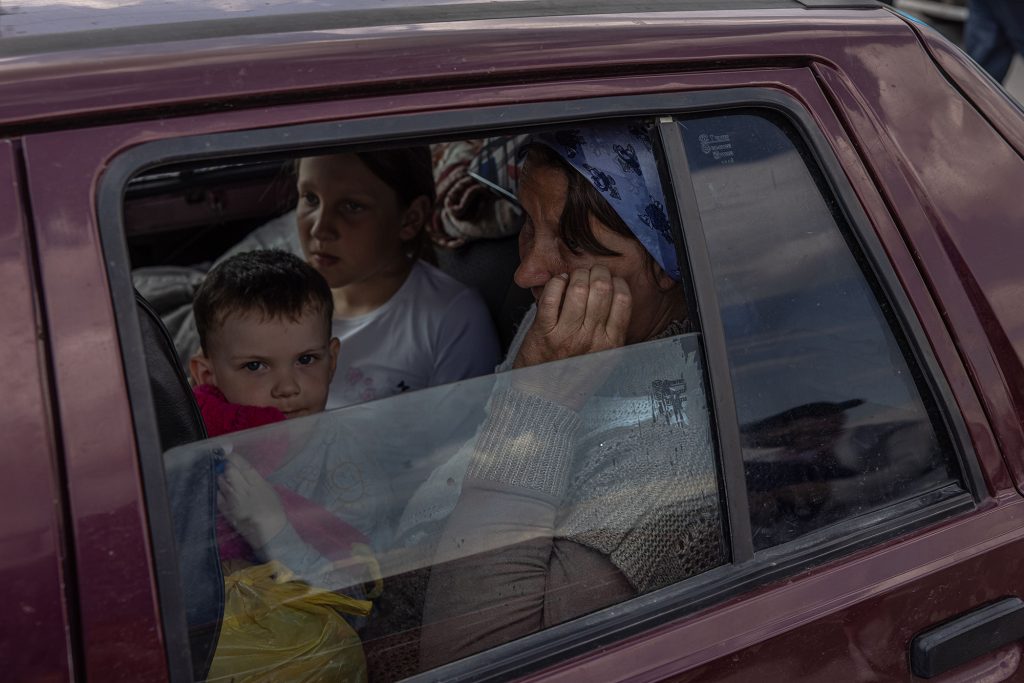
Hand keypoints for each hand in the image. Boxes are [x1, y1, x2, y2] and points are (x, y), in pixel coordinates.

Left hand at [217, 452, 286, 549]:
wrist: (270, 533)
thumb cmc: (274, 511)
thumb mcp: (269, 491)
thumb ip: (256, 480)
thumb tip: (243, 471)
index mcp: (258, 484)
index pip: (244, 466)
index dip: (234, 458)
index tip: (229, 453)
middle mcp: (245, 490)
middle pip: (230, 472)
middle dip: (226, 467)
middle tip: (226, 466)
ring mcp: (234, 501)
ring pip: (222, 482)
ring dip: (221, 478)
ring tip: (224, 478)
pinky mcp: (227, 511)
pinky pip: (218, 496)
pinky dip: (219, 491)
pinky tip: (221, 491)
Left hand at [511, 266, 630, 407]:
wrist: (545, 400)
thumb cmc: (574, 378)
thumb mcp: (605, 358)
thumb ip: (612, 331)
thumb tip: (614, 295)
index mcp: (611, 344)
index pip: (623, 299)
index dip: (616, 282)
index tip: (610, 280)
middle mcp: (591, 339)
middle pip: (602, 288)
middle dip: (597, 272)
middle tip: (591, 272)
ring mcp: (567, 335)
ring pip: (578, 289)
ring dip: (576, 276)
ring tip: (574, 278)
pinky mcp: (543, 332)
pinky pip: (552, 296)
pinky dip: (556, 283)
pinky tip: (558, 284)